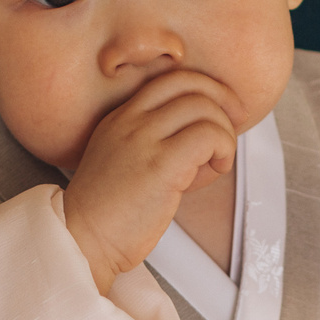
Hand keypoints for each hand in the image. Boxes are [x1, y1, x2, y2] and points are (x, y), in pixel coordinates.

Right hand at [62, 71, 242, 293]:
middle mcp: (130, 121)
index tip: (223, 110)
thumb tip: (206, 137)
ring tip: (218, 160)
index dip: (206, 88)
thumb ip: (156, 144)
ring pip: (203, 108)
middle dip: (224, 101)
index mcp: (121, 118)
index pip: (171, 79)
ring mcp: (143, 139)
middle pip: (191, 84)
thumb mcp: (124, 163)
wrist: (83, 240)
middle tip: (236, 124)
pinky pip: (208, 136)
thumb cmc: (108, 215)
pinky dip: (223, 149)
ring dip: (224, 133)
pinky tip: (216, 169)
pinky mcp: (160, 165)